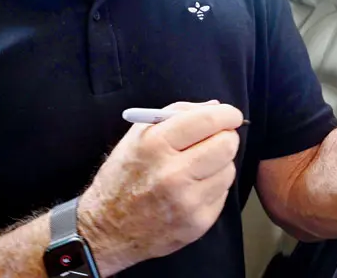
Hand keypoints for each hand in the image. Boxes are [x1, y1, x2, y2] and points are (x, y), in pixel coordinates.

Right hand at [78, 100, 242, 272]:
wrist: (106, 230)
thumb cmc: (122, 178)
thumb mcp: (137, 137)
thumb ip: (175, 115)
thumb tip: (214, 107)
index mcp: (155, 145)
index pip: (208, 120)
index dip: (227, 114)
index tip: (230, 115)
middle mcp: (173, 174)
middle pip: (226, 145)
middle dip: (226, 138)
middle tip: (218, 139)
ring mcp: (187, 201)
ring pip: (228, 170)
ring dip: (219, 165)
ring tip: (197, 168)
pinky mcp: (197, 223)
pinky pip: (222, 194)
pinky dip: (213, 188)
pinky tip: (193, 189)